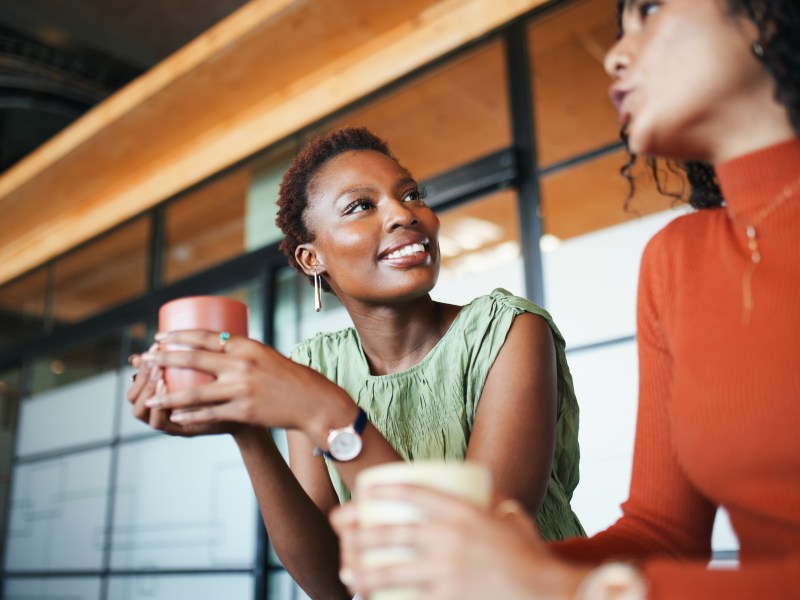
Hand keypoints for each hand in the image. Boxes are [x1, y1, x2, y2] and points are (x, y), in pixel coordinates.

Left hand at [138, 330, 349, 437]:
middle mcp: (241, 364)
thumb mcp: (266, 356)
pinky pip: (209, 414)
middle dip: (164, 360)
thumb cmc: (290, 378)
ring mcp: (241, 389)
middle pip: (193, 360)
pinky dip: (189, 416)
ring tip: (150, 398)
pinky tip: (176, 417)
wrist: (313, 402)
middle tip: (145, 361)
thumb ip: (240, 354)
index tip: (159, 338)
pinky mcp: (243, 411)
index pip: (205, 337)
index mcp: (246, 346)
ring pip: (194, 392)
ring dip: (168, 396)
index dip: (178, 337)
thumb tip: (213, 349)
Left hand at [330, 485, 589, 599]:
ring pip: (389, 569)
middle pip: (391, 531)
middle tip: (340, 527)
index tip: (364, 489)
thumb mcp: (513, 520)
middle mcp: (450, 539)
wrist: (547, 596)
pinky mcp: (446, 599)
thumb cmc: (531, 559)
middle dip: (357, 528)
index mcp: (464, 513)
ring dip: (361, 569)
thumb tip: (488, 492)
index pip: (415, 493)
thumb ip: (496, 505)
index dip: (385, 487)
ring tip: (347, 571)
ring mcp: (446, 571)